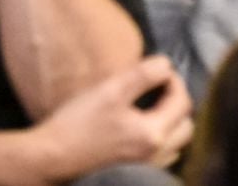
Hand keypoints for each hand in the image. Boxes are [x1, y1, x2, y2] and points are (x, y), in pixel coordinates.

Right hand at [34, 56, 193, 179]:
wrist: (52, 157)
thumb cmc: (78, 124)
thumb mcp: (111, 90)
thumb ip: (144, 74)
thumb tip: (167, 64)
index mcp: (153, 134)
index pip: (182, 101)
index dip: (173, 80)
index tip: (156, 70)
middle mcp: (155, 155)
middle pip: (185, 125)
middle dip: (176, 101)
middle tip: (157, 86)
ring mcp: (146, 167)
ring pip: (175, 142)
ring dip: (170, 121)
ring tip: (151, 104)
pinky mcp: (134, 172)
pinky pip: (161, 154)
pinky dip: (160, 137)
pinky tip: (140, 126)